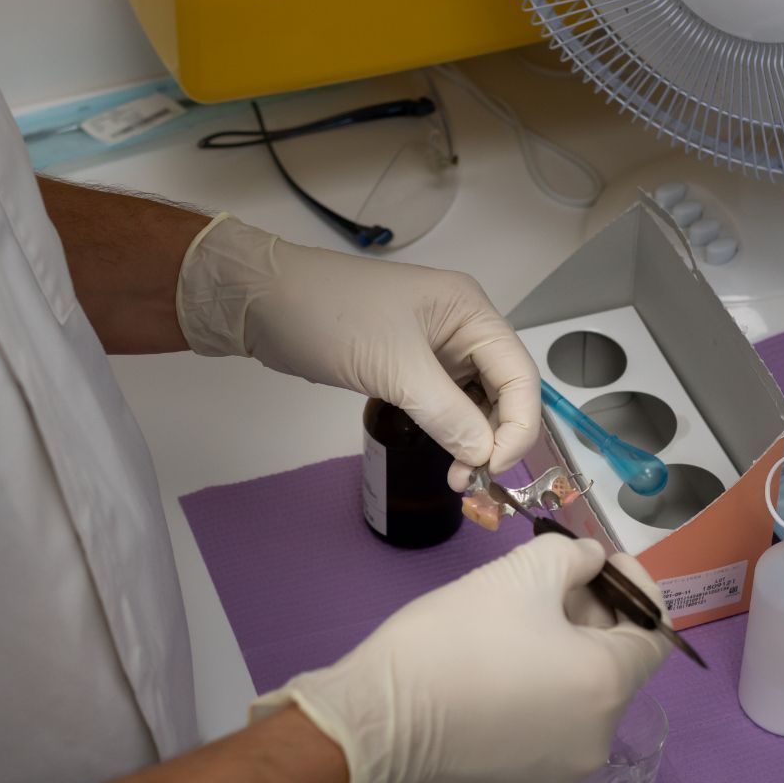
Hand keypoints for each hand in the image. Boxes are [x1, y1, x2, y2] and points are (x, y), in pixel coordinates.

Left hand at [177, 216, 538, 487]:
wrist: (263, 302)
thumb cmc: (329, 316)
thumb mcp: (393, 367)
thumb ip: (446, 413)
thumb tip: (483, 455)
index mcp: (469, 310)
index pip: (520, 373)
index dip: (519, 424)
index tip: (494, 467)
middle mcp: (462, 326)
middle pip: (506, 389)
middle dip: (498, 436)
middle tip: (473, 479)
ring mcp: (437, 346)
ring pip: (478, 401)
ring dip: (476, 440)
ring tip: (458, 476)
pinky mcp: (410, 365)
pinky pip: (448, 403)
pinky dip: (452, 431)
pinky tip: (445, 455)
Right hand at [250, 536, 671, 782]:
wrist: (375, 723)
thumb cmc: (453, 640)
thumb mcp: (517, 573)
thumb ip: (571, 557)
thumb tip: (589, 564)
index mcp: (607, 686)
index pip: (655, 634)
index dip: (634, 589)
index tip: (601, 562)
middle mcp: (598, 739)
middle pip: (616, 668)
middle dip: (593, 619)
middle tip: (550, 583)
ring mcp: (560, 774)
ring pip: (581, 702)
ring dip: (566, 659)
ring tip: (519, 627)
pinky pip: (548, 733)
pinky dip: (539, 699)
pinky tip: (496, 675)